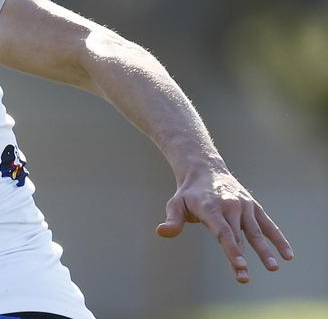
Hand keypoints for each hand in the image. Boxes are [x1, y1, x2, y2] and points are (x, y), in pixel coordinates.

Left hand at [157, 168, 293, 282]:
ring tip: (274, 268)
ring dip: (266, 250)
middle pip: (238, 236)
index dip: (232, 250)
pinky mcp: (254, 207)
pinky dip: (278, 239)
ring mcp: (244, 206)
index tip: (240, 266)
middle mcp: (230, 206)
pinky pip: (268, 225)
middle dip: (242, 257)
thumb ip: (172, 220)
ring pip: (256, 231)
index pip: (223, 232)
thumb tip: (161, 232)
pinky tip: (288, 255)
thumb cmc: (189, 194)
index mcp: (211, 208)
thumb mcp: (176, 204)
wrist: (205, 170)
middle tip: (244, 278)